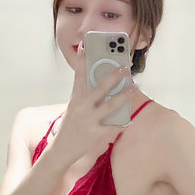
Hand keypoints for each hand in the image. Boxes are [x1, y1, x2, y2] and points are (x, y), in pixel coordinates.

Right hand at [50, 40, 133, 165]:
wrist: (61, 149)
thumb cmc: (70, 126)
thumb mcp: (74, 108)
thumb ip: (84, 96)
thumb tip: (102, 85)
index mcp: (75, 98)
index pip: (79, 75)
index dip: (83, 60)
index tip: (86, 46)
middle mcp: (82, 107)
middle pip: (99, 88)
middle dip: (113, 76)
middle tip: (125, 68)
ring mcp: (88, 120)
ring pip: (109, 105)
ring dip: (123, 96)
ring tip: (133, 88)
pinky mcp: (94, 133)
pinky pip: (111, 128)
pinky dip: (121, 125)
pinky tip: (128, 122)